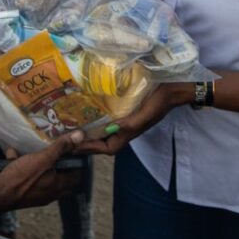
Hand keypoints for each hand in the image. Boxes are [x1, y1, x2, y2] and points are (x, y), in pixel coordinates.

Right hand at [0, 130, 84, 210]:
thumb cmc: (21, 178)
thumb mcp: (42, 158)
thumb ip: (61, 148)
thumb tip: (80, 136)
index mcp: (58, 185)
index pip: (77, 175)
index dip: (77, 161)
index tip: (72, 148)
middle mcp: (50, 193)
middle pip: (60, 175)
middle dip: (57, 161)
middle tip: (53, 148)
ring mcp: (36, 194)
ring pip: (42, 175)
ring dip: (37, 162)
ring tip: (31, 150)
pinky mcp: (24, 193)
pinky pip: (27, 177)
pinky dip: (22, 166)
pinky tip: (13, 155)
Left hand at [75, 82, 192, 155]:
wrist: (172, 89)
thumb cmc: (159, 101)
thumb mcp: (145, 113)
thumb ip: (130, 124)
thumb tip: (110, 130)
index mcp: (129, 133)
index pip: (105, 148)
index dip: (89, 148)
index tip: (72, 144)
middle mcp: (126, 130)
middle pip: (102, 143)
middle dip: (85, 143)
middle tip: (66, 138)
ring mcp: (126, 123)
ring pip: (104, 134)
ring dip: (90, 133)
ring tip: (73, 127)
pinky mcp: (126, 114)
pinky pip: (108, 122)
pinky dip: (97, 122)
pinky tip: (88, 114)